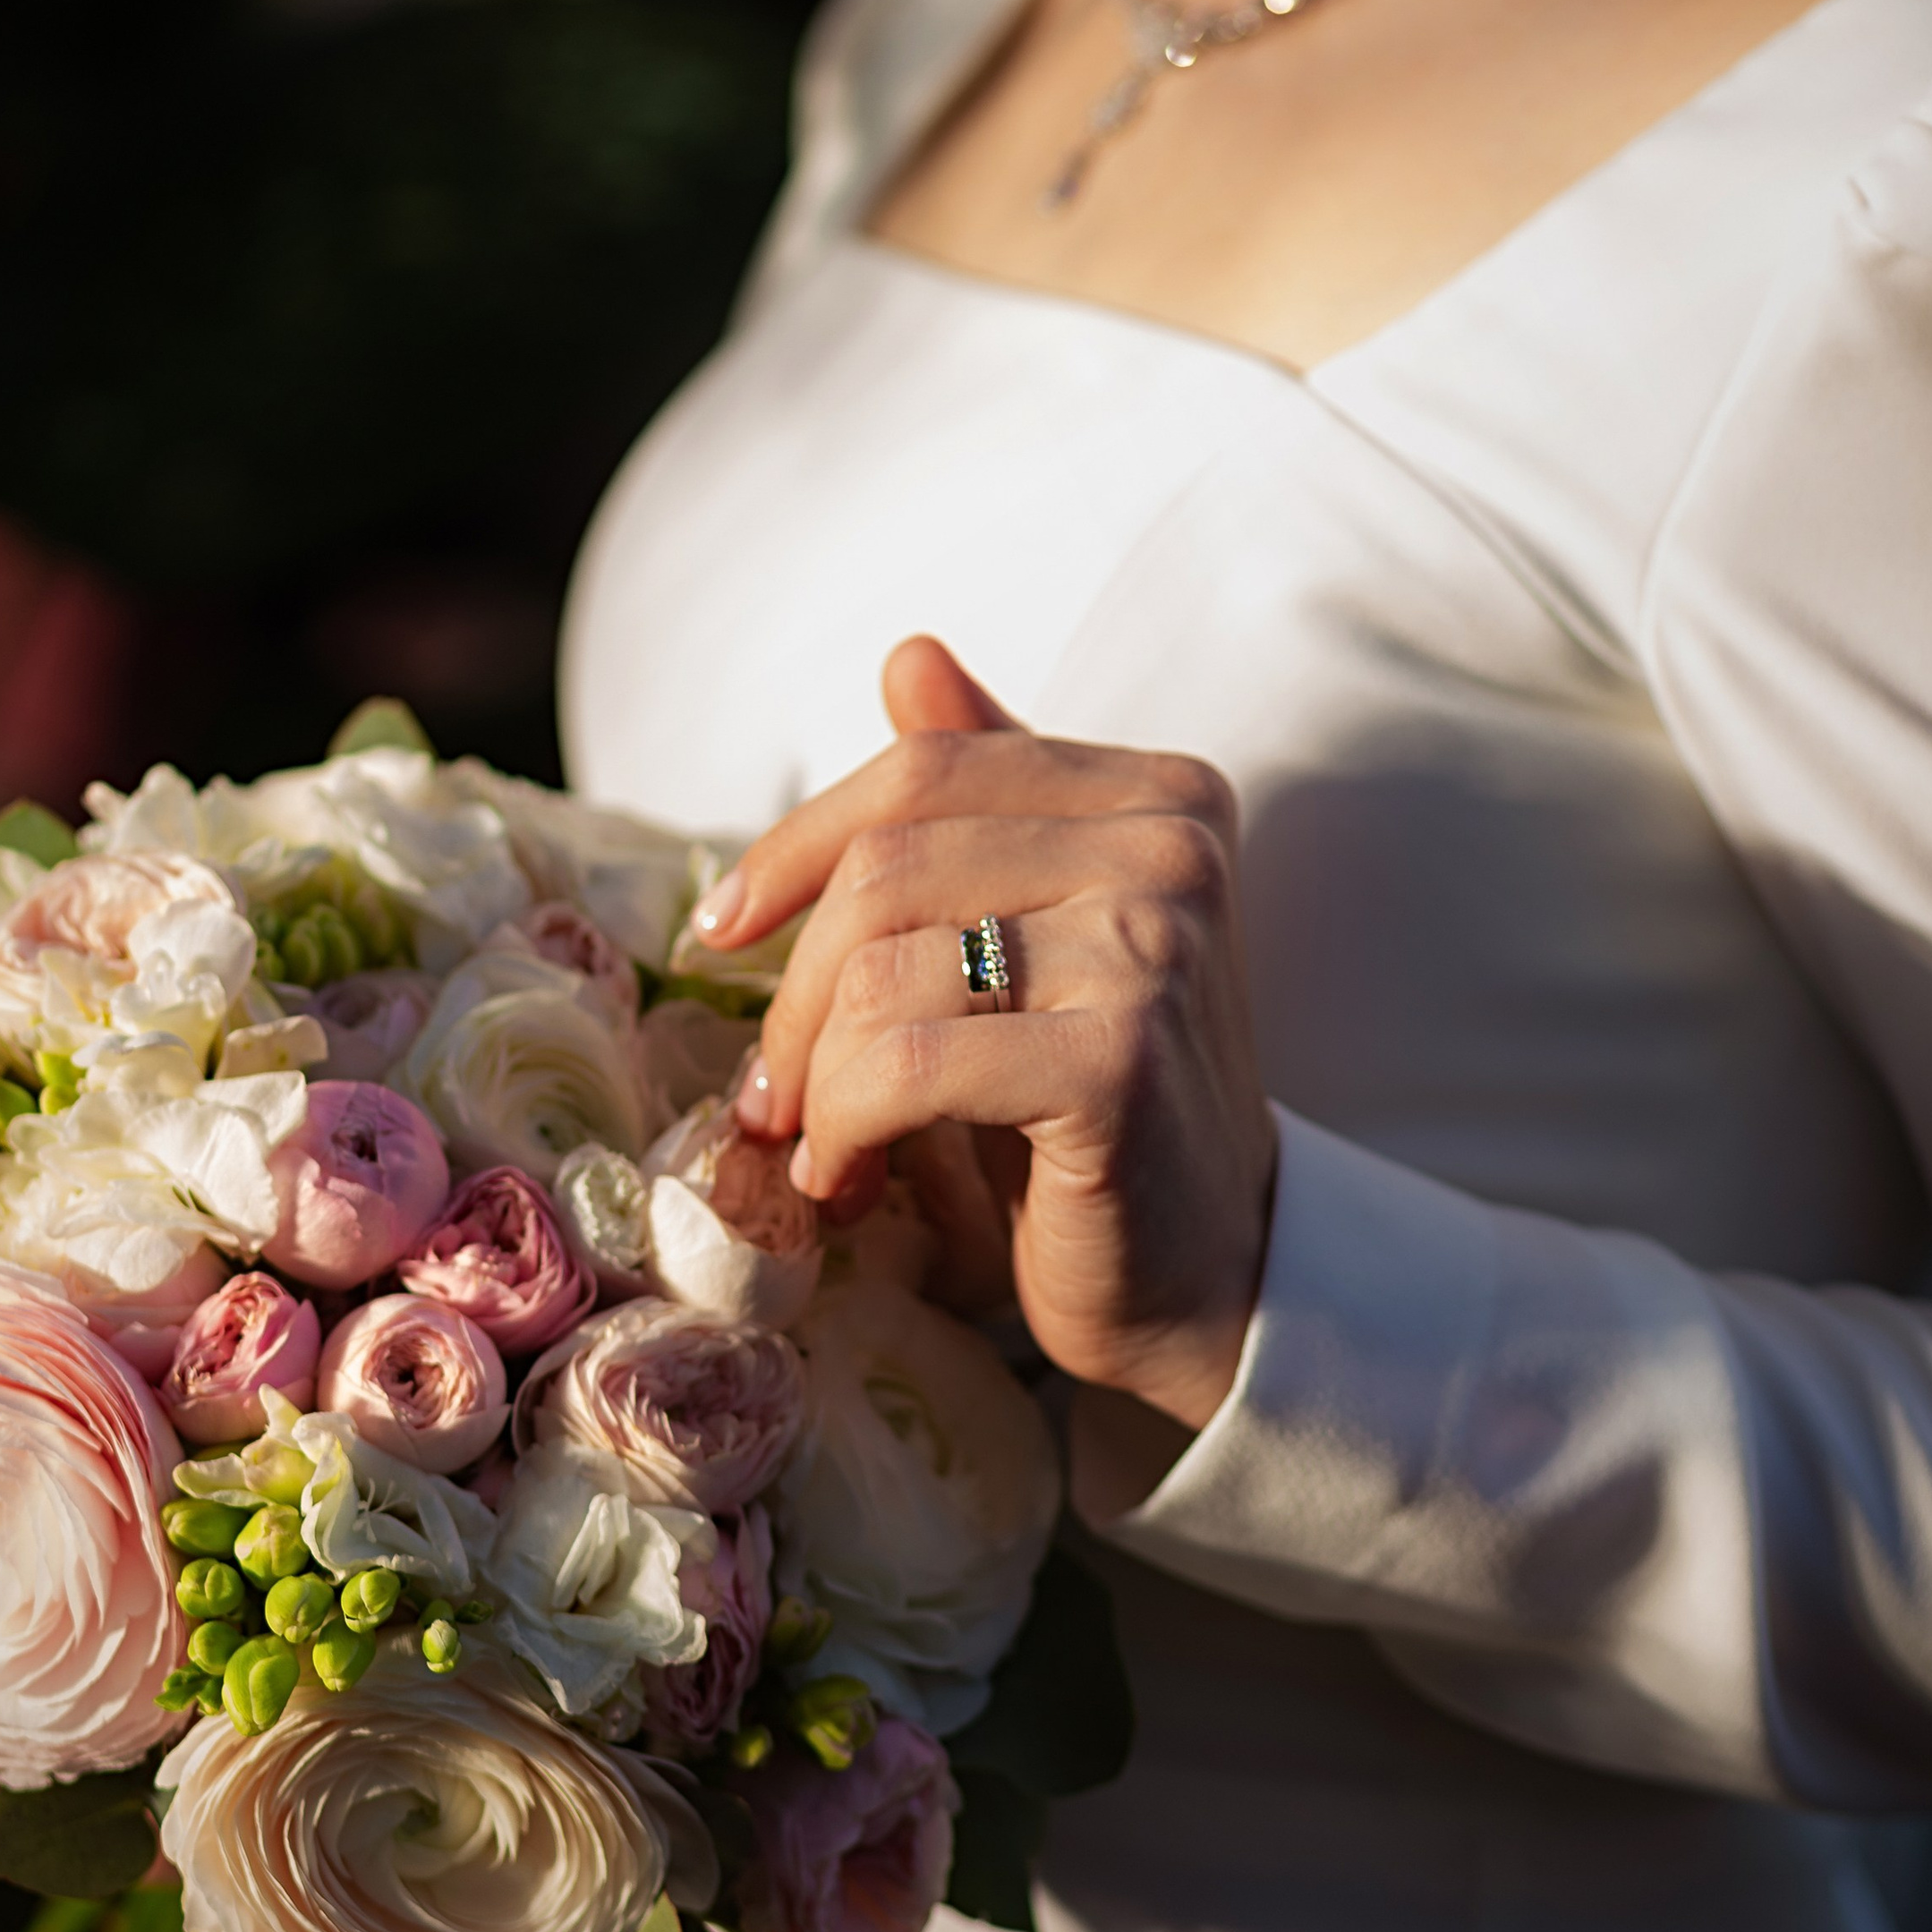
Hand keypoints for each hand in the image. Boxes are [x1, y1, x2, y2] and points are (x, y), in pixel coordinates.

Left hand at [690, 636, 1277, 1470]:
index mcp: (1158, 795)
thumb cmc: (1101, 1105)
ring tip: (826, 1147)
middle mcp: (1172, 850)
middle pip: (887, 868)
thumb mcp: (1040, 935)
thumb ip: (986, 799)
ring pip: (882, 969)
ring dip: (816, 1080)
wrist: (1208, 1275)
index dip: (796, 845)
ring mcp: (1154, 949)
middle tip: (771, 1091)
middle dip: (795, 992)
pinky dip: (845, 1128)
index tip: (723, 930)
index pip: (924, 769)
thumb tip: (910, 657)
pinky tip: (853, 1179)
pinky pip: (900, 1061)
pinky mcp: (1115, 1060)